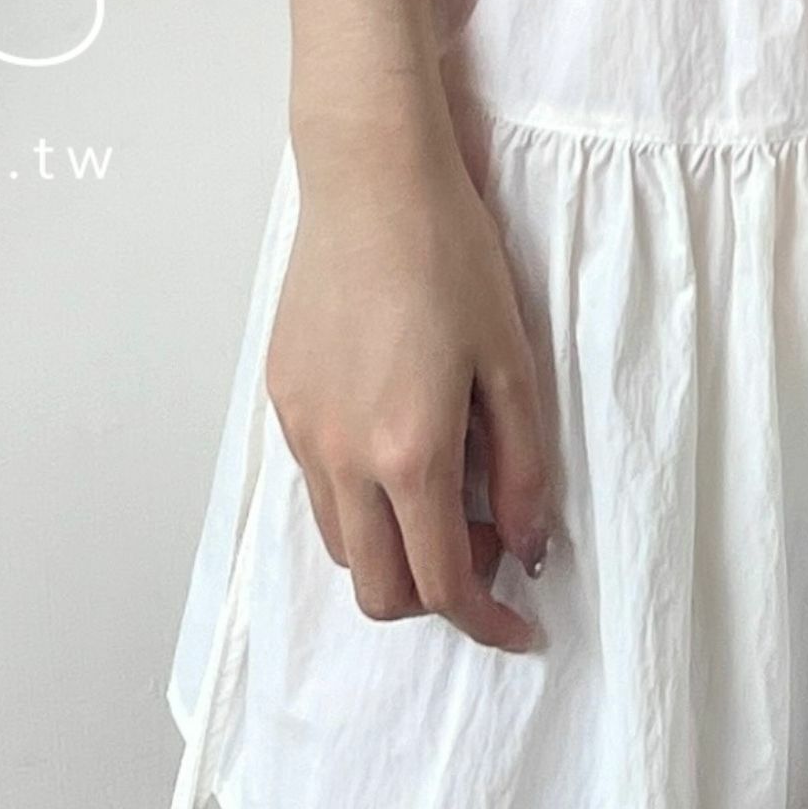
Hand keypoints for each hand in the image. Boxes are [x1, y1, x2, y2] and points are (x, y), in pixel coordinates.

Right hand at [267, 97, 557, 652]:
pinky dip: (360, 497)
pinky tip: (399, 440)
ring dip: (395, 546)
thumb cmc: (453, 258)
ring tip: (445, 488)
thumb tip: (526, 549)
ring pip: (341, 543)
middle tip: (487, 544)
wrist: (371, 182)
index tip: (521, 627)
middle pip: (378, 590)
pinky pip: (317, 485)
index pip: (441, 584)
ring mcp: (302, 431)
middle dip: (436, 595)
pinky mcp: (281, 401)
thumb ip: (523, 467)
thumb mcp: (513, 364)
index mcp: (409, 453)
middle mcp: (342, 457)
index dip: (486, 622)